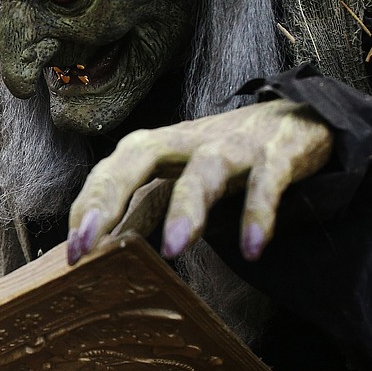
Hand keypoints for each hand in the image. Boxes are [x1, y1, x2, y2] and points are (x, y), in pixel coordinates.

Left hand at [67, 99, 332, 262]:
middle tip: (88, 240)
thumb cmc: (224, 152)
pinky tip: (252, 248)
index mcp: (155, 147)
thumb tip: (101, 245)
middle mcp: (185, 141)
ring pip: (203, 171)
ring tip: (173, 249)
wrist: (300, 116)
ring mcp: (231, 146)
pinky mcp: (275, 155)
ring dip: (187, 209)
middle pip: (138, 157)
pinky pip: (265, 183)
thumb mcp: (176, 178)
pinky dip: (258, 214)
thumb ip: (141, 210)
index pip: (108, 173)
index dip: (86, 210)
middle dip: (109, 195)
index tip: (71, 254)